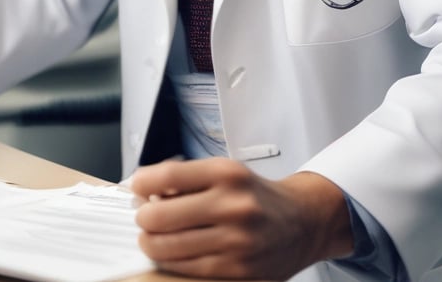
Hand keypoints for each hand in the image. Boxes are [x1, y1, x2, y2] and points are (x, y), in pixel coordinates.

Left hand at [131, 158, 353, 279]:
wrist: (303, 223)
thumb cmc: (255, 197)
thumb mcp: (226, 172)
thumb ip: (186, 179)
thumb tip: (141, 191)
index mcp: (227, 174)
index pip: (164, 176)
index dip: (140, 184)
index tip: (138, 189)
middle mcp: (233, 205)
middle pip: (157, 216)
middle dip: (143, 218)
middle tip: (146, 217)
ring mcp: (236, 240)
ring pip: (165, 247)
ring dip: (150, 242)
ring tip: (155, 236)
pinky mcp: (237, 268)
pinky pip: (184, 268)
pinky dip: (169, 260)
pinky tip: (173, 252)